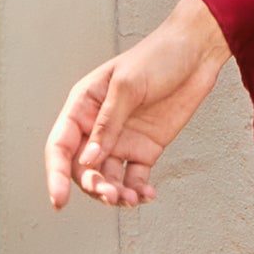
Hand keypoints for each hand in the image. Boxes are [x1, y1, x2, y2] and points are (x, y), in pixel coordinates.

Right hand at [45, 0, 230, 210]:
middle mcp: (98, 126)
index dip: (56, 174)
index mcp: (84, 105)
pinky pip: (134, 177)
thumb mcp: (128, 85)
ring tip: (130, 199)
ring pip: (108, 177)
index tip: (59, 200)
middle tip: (110, 195)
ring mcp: (122, 139)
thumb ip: (108, 123)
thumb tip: (89, 159)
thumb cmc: (158, 56)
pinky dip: (137, 190)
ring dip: (115, 193)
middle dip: (93, 186)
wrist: (197, 52)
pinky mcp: (145, 148)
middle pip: (83, 168)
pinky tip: (146, 194)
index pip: (60, 145)